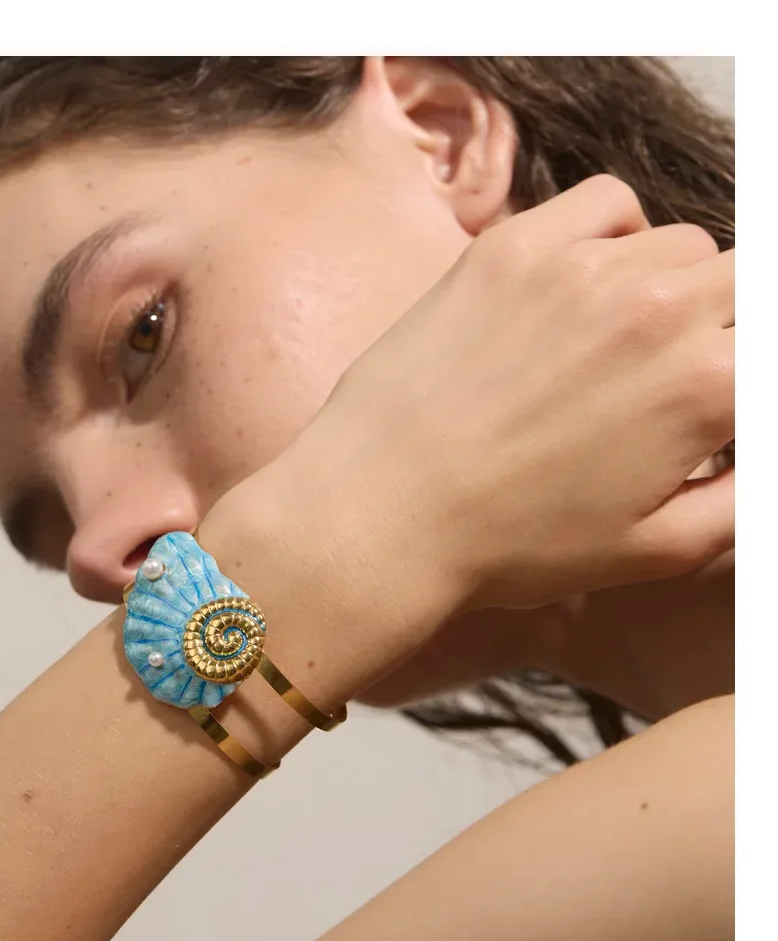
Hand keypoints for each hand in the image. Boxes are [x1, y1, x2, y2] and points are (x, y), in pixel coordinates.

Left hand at [204, 175, 733, 703]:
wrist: (385, 511)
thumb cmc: (512, 545)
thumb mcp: (653, 552)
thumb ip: (740, 499)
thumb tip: (756, 459)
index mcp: (708, 385)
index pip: (765, 351)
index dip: (738, 388)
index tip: (709, 409)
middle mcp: (659, 307)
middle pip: (739, 284)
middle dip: (721, 332)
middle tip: (668, 383)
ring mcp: (584, 266)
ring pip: (681, 245)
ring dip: (672, 286)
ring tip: (623, 343)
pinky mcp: (517, 245)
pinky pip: (608, 203)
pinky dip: (618, 233)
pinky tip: (591, 284)